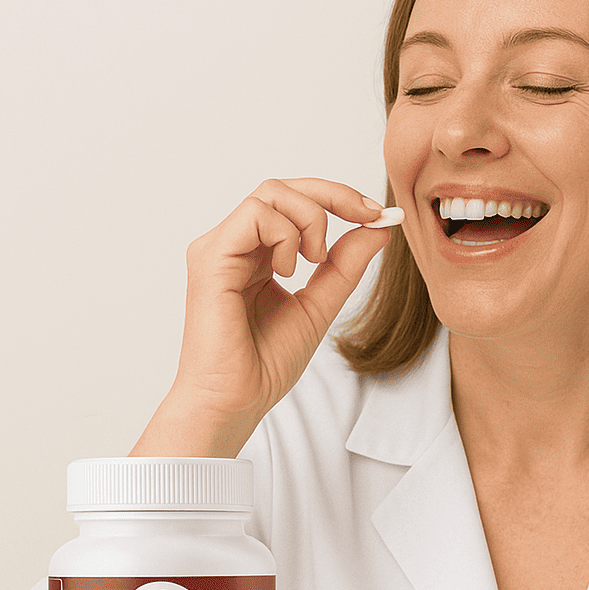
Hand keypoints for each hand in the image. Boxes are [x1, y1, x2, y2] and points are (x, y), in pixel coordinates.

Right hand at [132, 178, 394, 456]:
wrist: (237, 401)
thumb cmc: (266, 363)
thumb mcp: (321, 304)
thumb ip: (345, 266)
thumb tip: (378, 228)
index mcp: (257, 254)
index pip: (294, 202)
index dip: (338, 198)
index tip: (376, 214)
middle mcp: (234, 245)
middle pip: (283, 188)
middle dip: (333, 195)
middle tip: (367, 216)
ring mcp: (219, 248)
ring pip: (271, 194)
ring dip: (310, 219)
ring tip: (315, 262)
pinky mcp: (210, 257)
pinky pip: (255, 216)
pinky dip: (285, 235)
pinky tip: (289, 270)